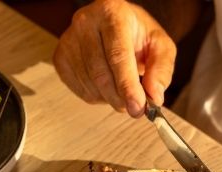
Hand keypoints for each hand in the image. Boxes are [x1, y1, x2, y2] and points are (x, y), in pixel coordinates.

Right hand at [53, 0, 175, 116]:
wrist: (114, 25)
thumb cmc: (136, 34)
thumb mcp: (159, 45)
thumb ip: (161, 69)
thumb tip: (154, 96)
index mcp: (112, 12)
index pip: (118, 55)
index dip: (127, 85)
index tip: (138, 106)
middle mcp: (85, 22)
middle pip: (100, 73)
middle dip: (120, 97)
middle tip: (135, 108)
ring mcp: (68, 40)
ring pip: (90, 84)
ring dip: (110, 98)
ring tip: (123, 91)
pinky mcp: (60, 56)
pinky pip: (79, 89)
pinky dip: (96, 96)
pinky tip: (106, 87)